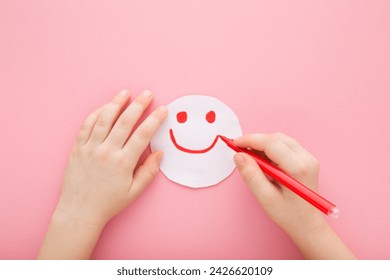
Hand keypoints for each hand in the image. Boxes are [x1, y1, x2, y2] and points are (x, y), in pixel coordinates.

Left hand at [57, 89, 167, 226]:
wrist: (80, 211)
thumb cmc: (109, 203)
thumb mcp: (134, 192)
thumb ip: (149, 172)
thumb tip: (160, 153)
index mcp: (123, 163)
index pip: (143, 135)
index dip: (155, 120)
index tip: (163, 109)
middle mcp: (106, 152)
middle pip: (125, 121)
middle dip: (138, 105)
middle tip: (147, 93)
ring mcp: (90, 148)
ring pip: (104, 119)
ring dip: (116, 103)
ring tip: (125, 92)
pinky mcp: (77, 148)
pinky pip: (86, 126)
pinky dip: (96, 114)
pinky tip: (104, 107)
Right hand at [233, 133, 324, 235]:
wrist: (308, 225)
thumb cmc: (289, 215)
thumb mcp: (265, 198)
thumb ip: (251, 175)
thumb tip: (238, 156)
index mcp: (298, 168)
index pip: (271, 143)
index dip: (251, 140)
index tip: (235, 144)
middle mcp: (306, 159)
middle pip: (276, 138)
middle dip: (256, 141)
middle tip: (240, 151)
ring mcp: (309, 158)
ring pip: (281, 140)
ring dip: (263, 144)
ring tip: (250, 157)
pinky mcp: (307, 159)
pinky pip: (286, 145)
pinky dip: (271, 148)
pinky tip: (263, 160)